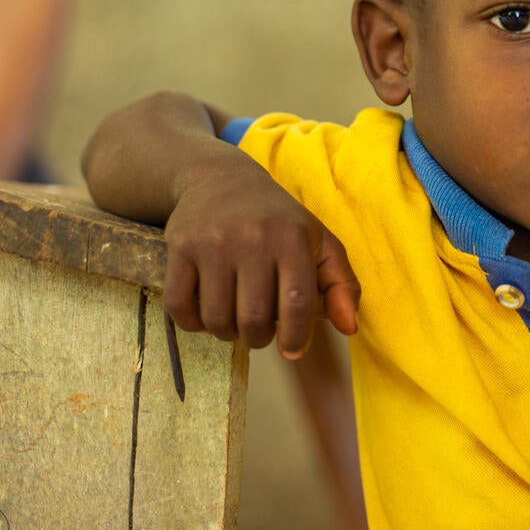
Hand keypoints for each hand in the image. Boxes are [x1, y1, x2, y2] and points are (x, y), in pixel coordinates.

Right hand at [161, 157, 359, 357]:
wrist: (221, 179)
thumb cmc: (279, 220)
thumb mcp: (319, 242)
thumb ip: (342, 284)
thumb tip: (349, 328)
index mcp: (292, 238)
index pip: (296, 303)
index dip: (296, 336)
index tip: (293, 350)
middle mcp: (253, 238)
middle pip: (254, 319)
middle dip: (259, 338)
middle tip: (260, 330)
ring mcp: (213, 243)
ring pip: (217, 319)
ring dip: (227, 333)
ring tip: (235, 320)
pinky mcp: (180, 247)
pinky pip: (180, 307)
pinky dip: (193, 324)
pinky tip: (207, 313)